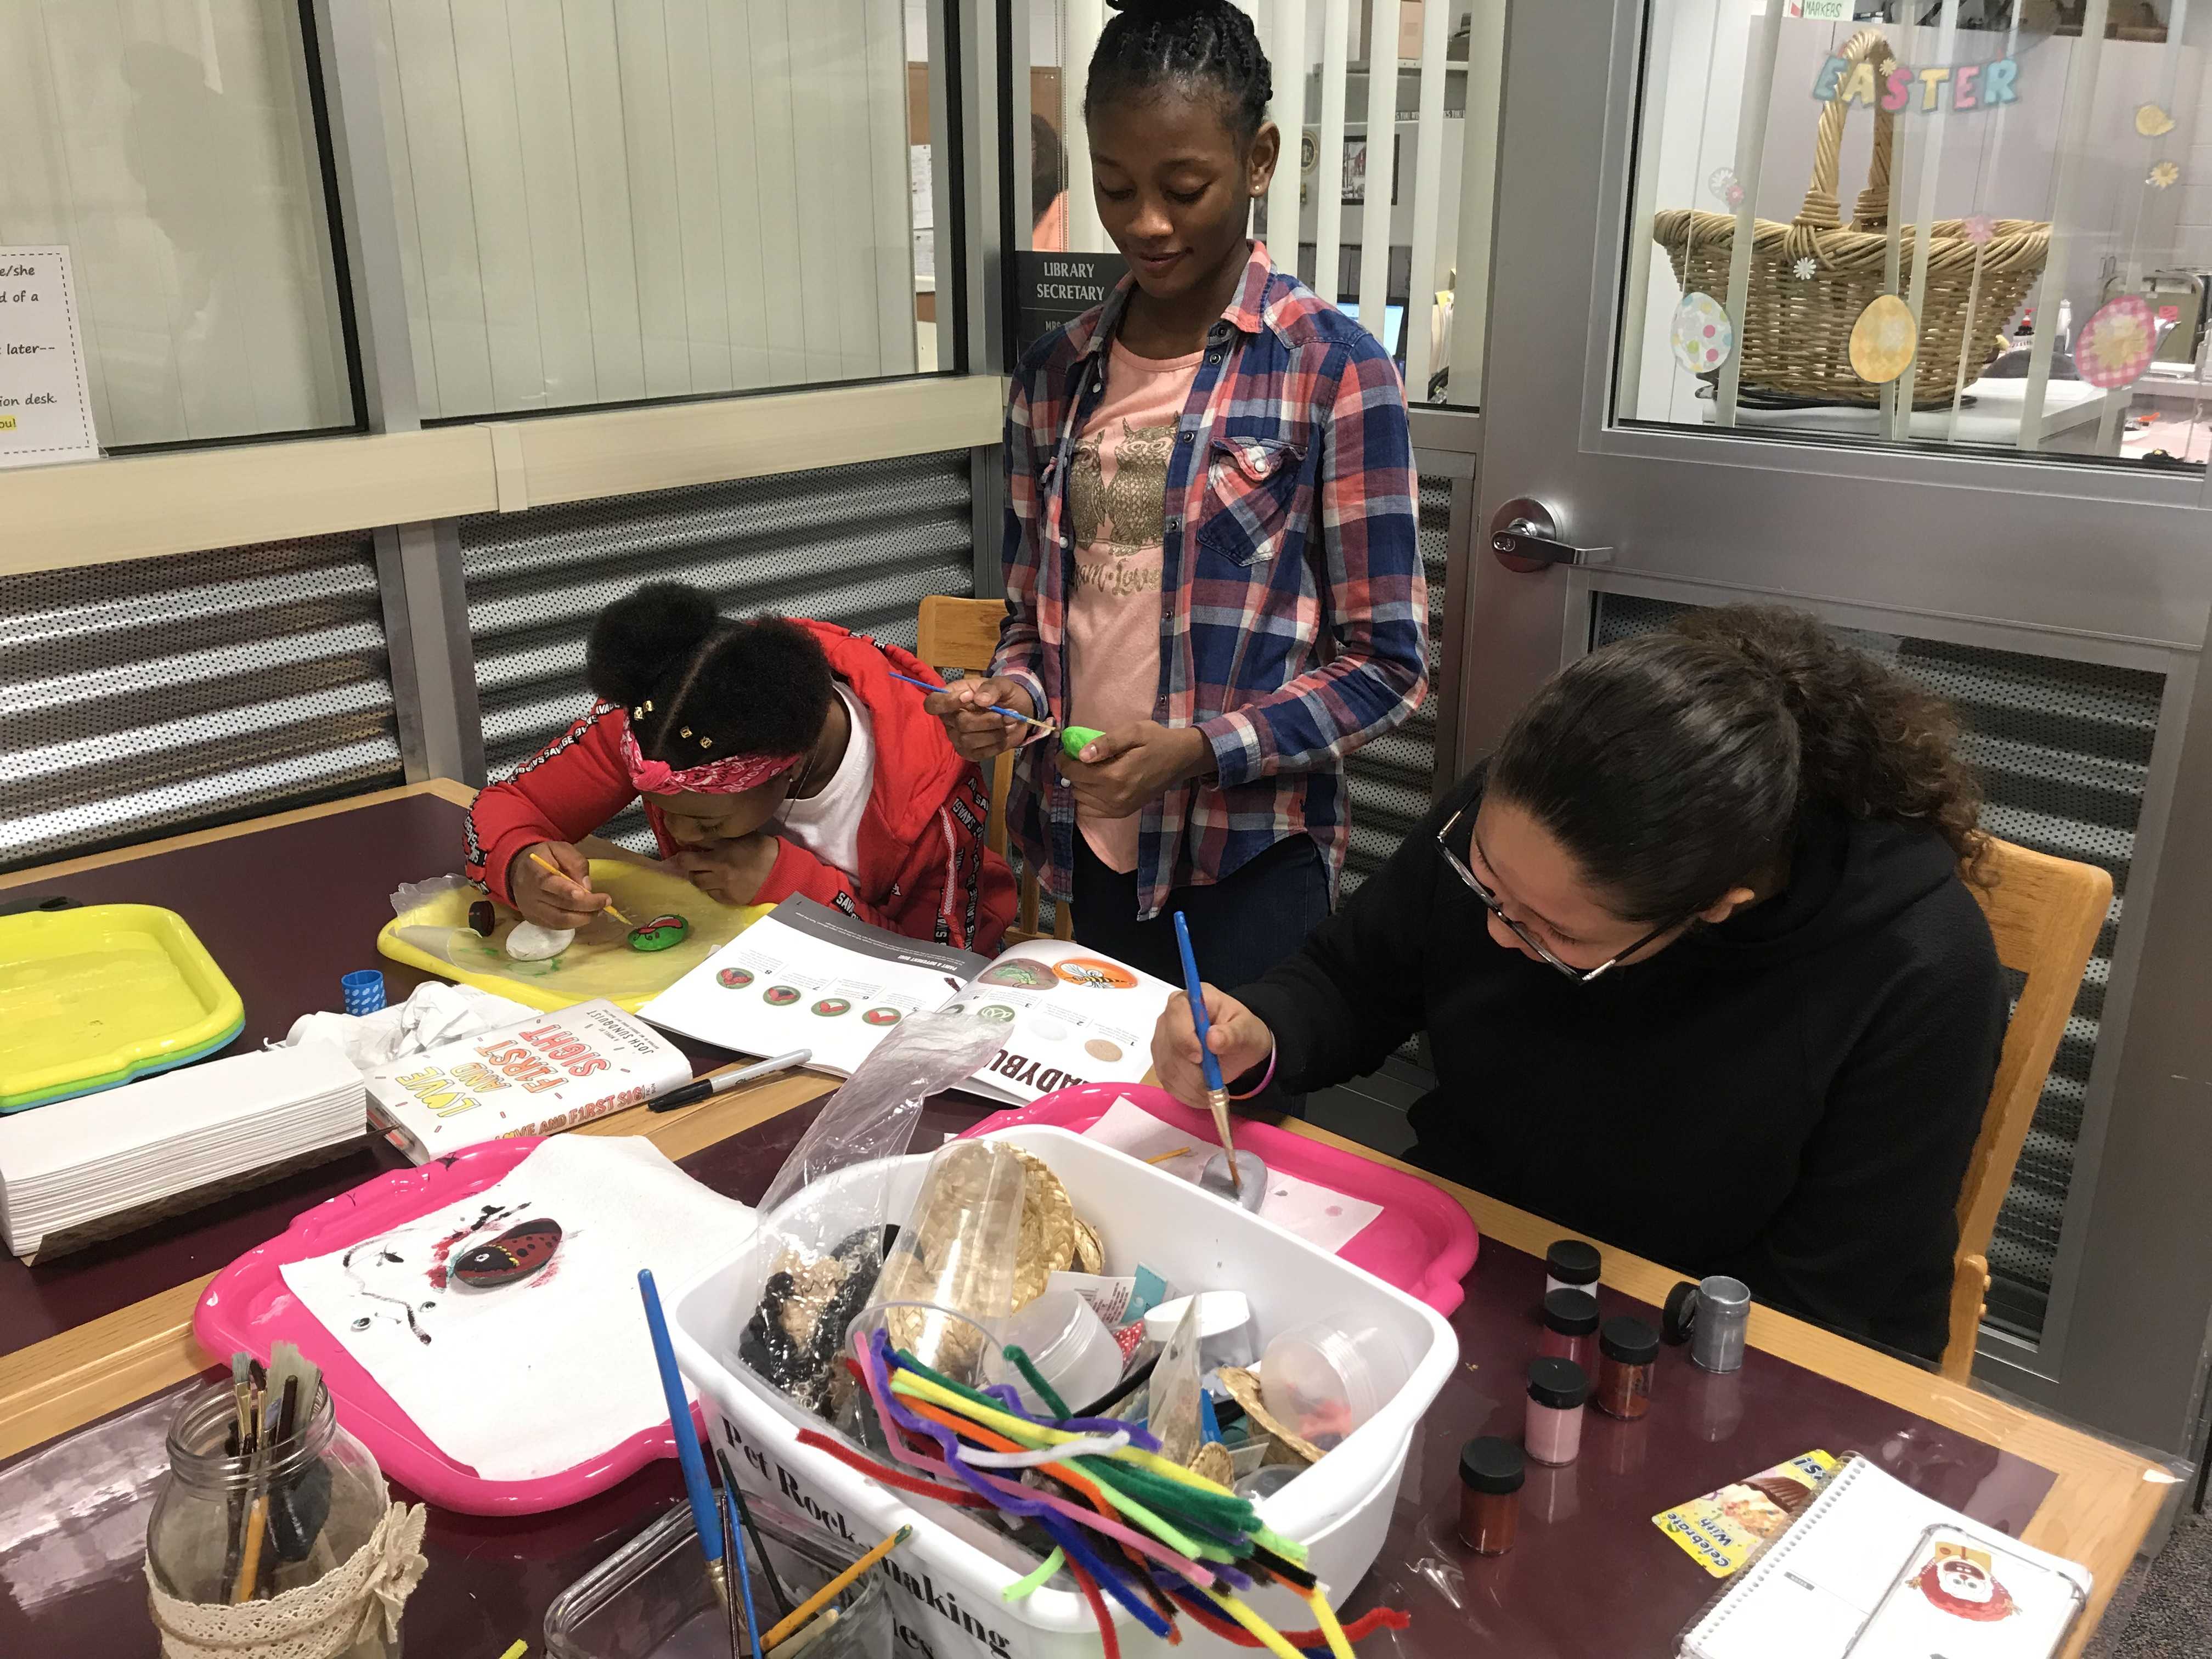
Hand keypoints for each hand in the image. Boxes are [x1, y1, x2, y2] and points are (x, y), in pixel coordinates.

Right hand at [508, 841, 610, 929]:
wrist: (518, 869)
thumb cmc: (543, 857)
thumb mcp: (559, 849)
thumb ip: (575, 862)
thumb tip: (586, 885)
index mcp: (534, 872)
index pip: (550, 885)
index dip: (569, 891)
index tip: (589, 894)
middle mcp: (530, 894)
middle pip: (560, 906)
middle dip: (587, 906)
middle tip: (605, 902)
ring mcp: (531, 909)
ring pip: (560, 921)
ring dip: (583, 918)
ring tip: (597, 910)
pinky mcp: (533, 919)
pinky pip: (556, 926)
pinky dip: (573, 923)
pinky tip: (584, 915)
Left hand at [671, 834, 781, 906]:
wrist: (780, 872)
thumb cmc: (761, 850)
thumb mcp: (740, 836)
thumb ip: (719, 838)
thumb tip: (698, 837)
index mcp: (722, 851)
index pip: (692, 848)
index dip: (684, 847)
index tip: (684, 847)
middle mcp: (719, 869)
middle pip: (688, 867)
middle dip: (685, 863)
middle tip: (689, 861)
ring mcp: (723, 886)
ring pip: (697, 883)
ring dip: (698, 876)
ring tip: (705, 872)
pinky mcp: (728, 899)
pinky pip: (711, 894)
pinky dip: (711, 888)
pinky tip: (718, 883)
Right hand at [924, 676, 1035, 762]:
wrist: (1019, 712)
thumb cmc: (1004, 695)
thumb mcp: (1002, 684)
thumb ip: (992, 688)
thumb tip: (980, 699)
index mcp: (951, 697)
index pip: (933, 703)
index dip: (948, 702)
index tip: (970, 696)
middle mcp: (950, 719)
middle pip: (960, 723)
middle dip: (987, 719)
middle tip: (1009, 713)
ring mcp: (958, 738)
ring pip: (970, 740)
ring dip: (996, 731)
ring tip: (1012, 721)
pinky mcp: (970, 753)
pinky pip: (980, 753)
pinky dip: (998, 743)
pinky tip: (1007, 732)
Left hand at [1056, 723, 1211, 818]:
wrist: (1181, 760)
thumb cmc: (1157, 741)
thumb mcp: (1133, 731)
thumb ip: (1106, 742)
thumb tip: (1081, 754)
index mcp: (1116, 775)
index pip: (1073, 772)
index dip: (1064, 760)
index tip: (1066, 751)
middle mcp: (1114, 797)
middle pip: (1075, 785)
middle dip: (1073, 771)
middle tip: (1082, 758)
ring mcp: (1118, 808)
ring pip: (1080, 799)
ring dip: (1080, 784)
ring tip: (1091, 770)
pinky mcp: (1122, 813)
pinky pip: (1091, 811)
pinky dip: (1087, 799)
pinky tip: (1096, 785)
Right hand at [1151, 986, 1274, 1108]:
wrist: (1238, 1047)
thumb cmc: (1242, 1032)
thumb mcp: (1247, 1030)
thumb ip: (1233, 1033)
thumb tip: (1213, 1038)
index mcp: (1192, 1000)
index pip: (1176, 1013)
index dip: (1184, 1037)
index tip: (1200, 1057)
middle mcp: (1170, 1017)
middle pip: (1169, 1045)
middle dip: (1192, 1071)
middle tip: (1214, 1086)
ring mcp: (1162, 1040)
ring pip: (1167, 1068)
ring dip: (1190, 1087)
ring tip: (1213, 1093)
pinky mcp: (1162, 1061)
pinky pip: (1167, 1082)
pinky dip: (1186, 1094)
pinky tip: (1203, 1096)